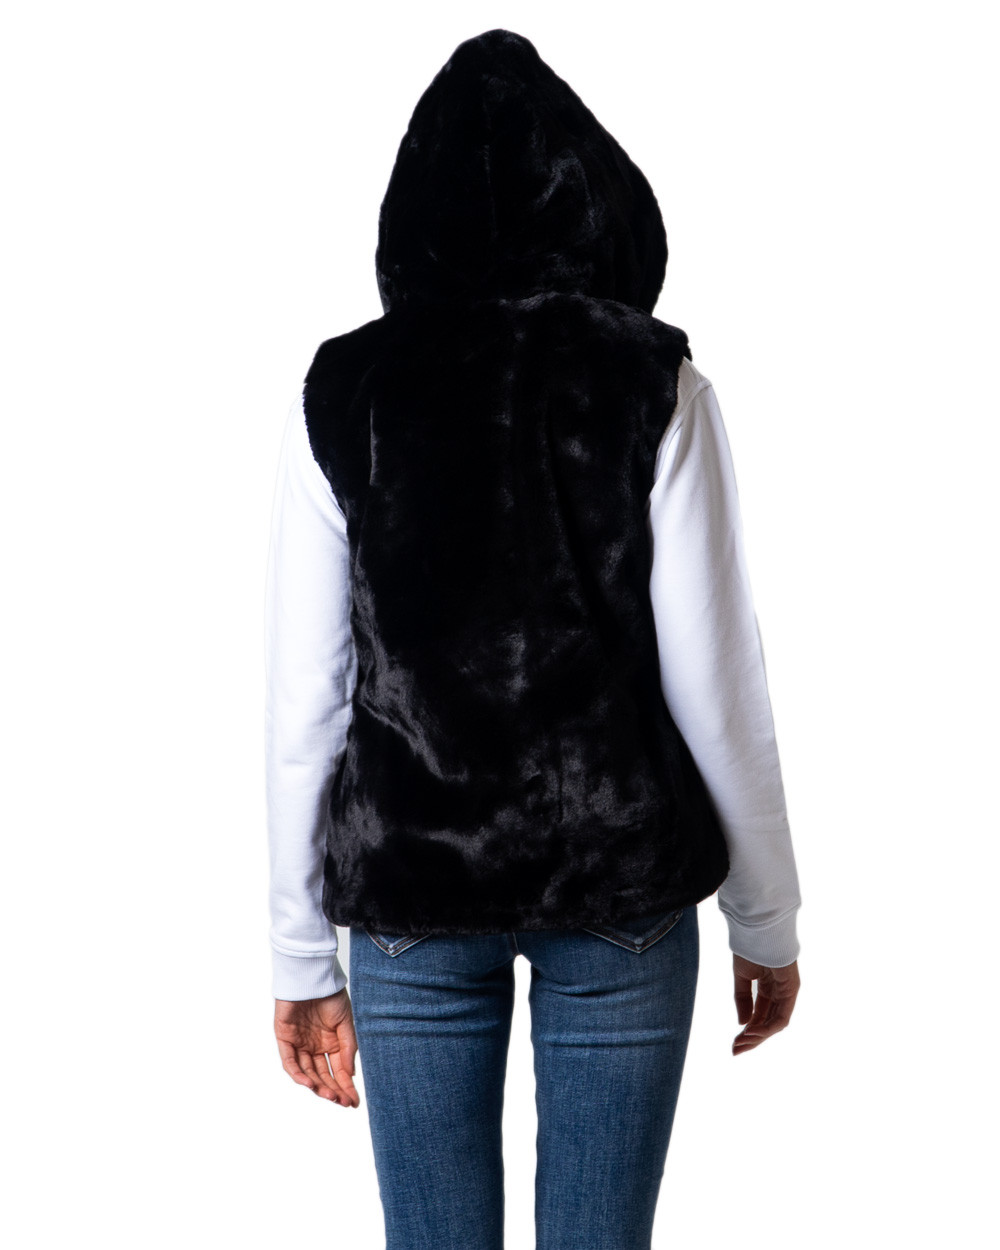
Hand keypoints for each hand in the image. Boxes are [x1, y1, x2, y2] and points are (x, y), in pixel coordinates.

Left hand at [274, 989, 360, 1105]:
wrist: (312, 976)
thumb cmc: (330, 995)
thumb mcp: (346, 1022)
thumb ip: (347, 1048)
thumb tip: (350, 1075)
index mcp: (331, 1044)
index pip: (338, 1071)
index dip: (346, 1087)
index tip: (354, 1102)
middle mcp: (315, 1047)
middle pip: (322, 1076)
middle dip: (333, 1090)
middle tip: (342, 1102)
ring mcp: (299, 1045)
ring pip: (306, 1072)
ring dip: (317, 1086)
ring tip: (329, 1096)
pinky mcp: (285, 1039)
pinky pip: (290, 1062)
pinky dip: (298, 1074)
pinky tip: (309, 1083)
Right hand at [732, 955, 799, 1054]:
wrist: (756, 929)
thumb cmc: (750, 947)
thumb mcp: (742, 977)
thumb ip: (743, 999)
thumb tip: (743, 1023)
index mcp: (767, 988)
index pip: (760, 1016)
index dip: (748, 1031)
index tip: (734, 1044)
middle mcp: (779, 992)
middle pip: (767, 1023)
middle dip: (752, 1038)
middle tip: (736, 1050)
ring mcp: (787, 992)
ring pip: (775, 1023)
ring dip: (758, 1036)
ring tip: (741, 1044)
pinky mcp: (792, 990)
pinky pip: (781, 1016)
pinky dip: (767, 1028)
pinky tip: (751, 1032)